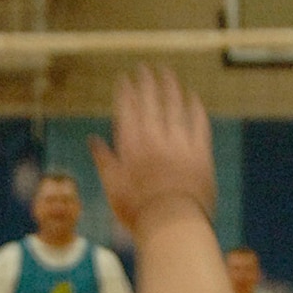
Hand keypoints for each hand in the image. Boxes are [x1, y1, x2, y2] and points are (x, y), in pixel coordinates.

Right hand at [90, 68, 215, 236]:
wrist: (173, 225)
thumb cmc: (139, 211)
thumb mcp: (113, 187)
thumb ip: (104, 160)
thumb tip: (93, 141)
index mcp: (131, 145)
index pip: (127, 109)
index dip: (125, 91)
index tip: (123, 78)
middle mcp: (155, 138)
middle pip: (151, 102)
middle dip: (147, 82)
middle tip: (145, 67)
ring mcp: (179, 143)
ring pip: (175, 107)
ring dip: (171, 87)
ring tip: (168, 73)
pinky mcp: (200, 152)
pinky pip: (199, 123)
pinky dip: (195, 108)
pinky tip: (193, 97)